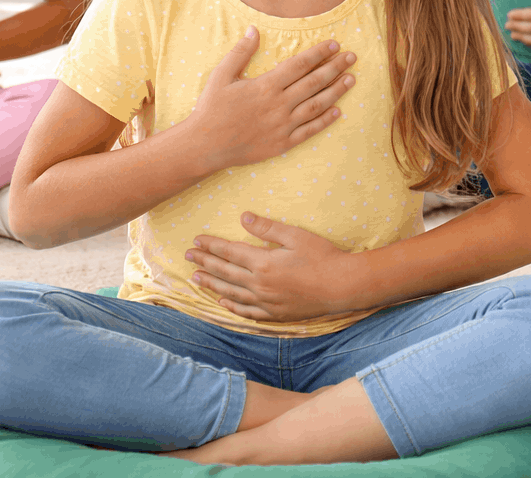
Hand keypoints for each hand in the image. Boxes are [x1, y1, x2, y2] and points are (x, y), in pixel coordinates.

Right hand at [186, 27, 356, 171]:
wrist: (204, 145)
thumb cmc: (211, 108)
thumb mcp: (221, 75)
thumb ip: (240, 52)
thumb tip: (253, 30)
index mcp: (266, 85)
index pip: (300, 64)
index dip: (319, 53)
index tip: (335, 45)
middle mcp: (279, 104)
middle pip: (314, 82)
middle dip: (335, 68)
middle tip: (352, 58)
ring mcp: (283, 125)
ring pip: (317, 105)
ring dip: (336, 91)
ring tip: (351, 79)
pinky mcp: (282, 143)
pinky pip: (309, 130)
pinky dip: (325, 121)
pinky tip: (338, 111)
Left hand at [186, 212, 358, 320]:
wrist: (342, 286)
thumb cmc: (322, 256)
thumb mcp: (295, 236)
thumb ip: (267, 228)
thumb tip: (243, 216)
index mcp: (263, 263)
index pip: (229, 252)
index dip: (211, 245)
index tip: (196, 240)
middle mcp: (260, 285)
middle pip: (225, 273)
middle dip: (205, 262)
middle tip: (188, 256)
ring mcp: (266, 302)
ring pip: (231, 294)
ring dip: (211, 285)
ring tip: (196, 279)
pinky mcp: (275, 314)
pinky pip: (247, 312)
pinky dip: (232, 308)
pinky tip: (222, 303)